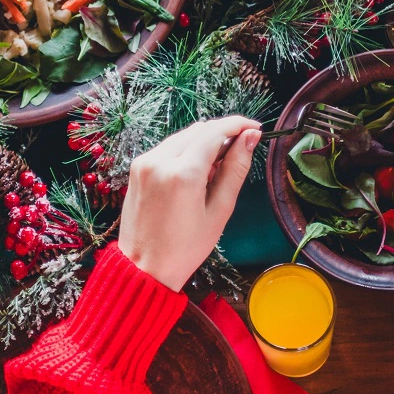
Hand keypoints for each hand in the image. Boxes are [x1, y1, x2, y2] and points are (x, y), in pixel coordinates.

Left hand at [115, 115, 258, 290]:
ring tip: (217, 168)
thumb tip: (250, 137)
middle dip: (222, 134)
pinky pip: (167, 147)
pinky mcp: (137, 167)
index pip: (214, 132)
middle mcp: (159, 160)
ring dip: (204, 142)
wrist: (144, 267)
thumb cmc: (185, 248)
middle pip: (199, 130)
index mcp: (182, 173)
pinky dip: (185, 151)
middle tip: (240, 151)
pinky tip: (195, 172)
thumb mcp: (219, 211)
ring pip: (182, 136)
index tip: (255, 128)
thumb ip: (235, 169)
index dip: (238, 125)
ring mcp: (145, 161)